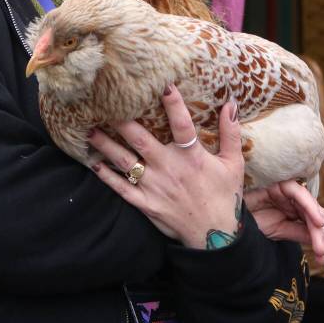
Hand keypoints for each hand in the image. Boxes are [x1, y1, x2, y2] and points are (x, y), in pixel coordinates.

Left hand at [89, 85, 244, 249]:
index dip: (173, 105)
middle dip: (123, 122)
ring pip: (125, 161)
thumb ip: (231, 133)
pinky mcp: (145, 203)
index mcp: (192, 157)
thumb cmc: (225, 196)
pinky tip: (93, 163)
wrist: (214, 237)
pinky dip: (106, 176)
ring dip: (106, 145)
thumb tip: (231, 104)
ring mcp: (155, 187)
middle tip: (106, 104)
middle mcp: (170, 169)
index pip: (183, 126)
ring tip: (90, 131)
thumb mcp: (234, 164)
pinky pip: (121, 188)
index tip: (163, 85)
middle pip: (142, 140)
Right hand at [245, 180, 323, 269]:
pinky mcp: (280, 184)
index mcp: (295, 211)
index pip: (316, 223)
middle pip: (318, 215)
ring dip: (320, 227)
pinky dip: (310, 207)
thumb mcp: (279, 231)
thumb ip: (300, 233)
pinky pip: (299, 193)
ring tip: (323, 247)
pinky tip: (317, 223)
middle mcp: (294, 200)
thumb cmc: (250, 221)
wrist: (231, 219)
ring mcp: (288, 192)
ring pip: (312, 207)